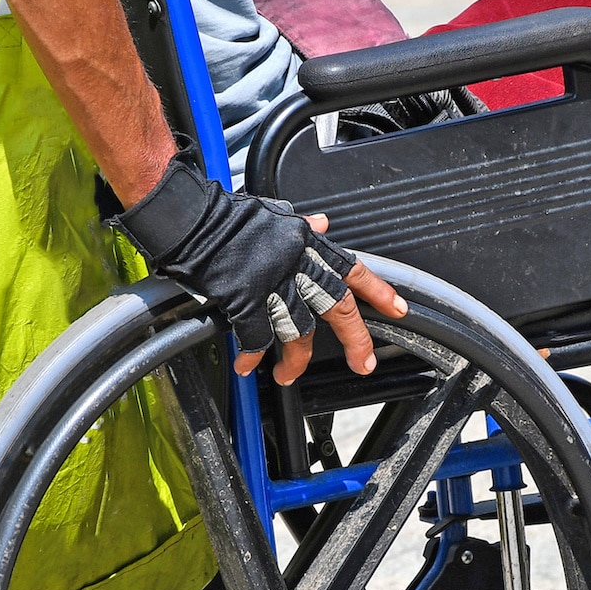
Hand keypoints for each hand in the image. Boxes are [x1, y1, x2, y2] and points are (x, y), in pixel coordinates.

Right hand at [117, 161, 406, 384]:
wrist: (192, 216)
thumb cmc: (226, 215)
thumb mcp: (274, 213)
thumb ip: (301, 225)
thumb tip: (324, 225)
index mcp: (306, 243)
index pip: (351, 269)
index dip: (378, 291)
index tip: (398, 309)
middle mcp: (296, 263)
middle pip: (336, 307)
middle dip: (353, 339)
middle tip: (363, 362)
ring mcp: (272, 283)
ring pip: (298, 330)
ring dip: (294, 359)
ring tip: (287, 376)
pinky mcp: (245, 298)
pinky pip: (257, 337)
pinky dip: (254, 356)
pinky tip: (249, 366)